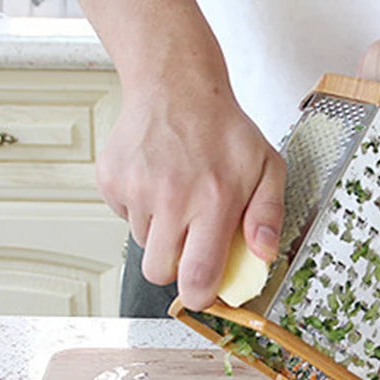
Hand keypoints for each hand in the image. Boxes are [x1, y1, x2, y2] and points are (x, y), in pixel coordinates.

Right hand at [96, 60, 285, 311]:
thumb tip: (264, 255)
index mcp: (214, 200)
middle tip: (192, 243)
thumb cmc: (225, 129)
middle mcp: (171, 198)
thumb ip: (268, 214)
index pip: (197, 276)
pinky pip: (125, 218)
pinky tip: (158, 183)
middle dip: (177, 269)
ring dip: (162, 234)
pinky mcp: (111, 180)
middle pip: (159, 273)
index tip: (207, 290)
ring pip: (143, 245)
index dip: (201, 295)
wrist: (175, 84)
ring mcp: (136, 189)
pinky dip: (141, 211)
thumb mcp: (268, 167)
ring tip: (178, 199)